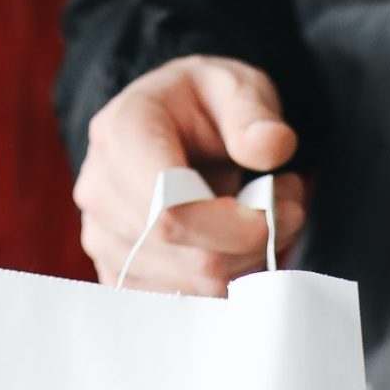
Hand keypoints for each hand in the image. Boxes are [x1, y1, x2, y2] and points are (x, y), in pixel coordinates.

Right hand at [74, 55, 310, 292]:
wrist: (167, 127)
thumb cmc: (200, 105)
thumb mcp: (234, 86)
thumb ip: (254, 112)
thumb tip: (272, 147)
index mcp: (120, 133)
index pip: (171, 211)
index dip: (236, 225)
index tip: (280, 205)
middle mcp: (100, 191)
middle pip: (192, 258)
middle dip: (256, 242)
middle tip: (289, 204)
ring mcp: (102, 240)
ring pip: (196, 287)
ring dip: (248, 263)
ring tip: (263, 215)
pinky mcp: (118, 274)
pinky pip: (185, 303)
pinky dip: (227, 282)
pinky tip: (236, 245)